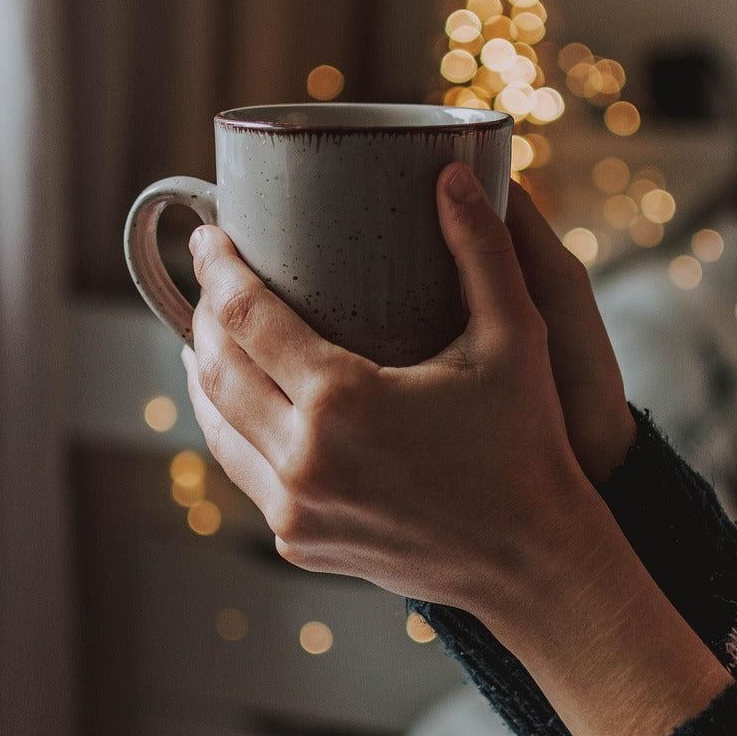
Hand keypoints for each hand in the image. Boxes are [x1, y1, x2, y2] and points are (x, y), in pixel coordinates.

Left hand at [183, 162, 729, 735]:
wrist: (532, 560)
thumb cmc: (527, 445)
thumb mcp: (515, 338)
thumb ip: (482, 250)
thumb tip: (454, 175)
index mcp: (344, 402)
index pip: (246, 317)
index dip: (218, 268)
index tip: (210, 236)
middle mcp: (304, 459)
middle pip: (216, 368)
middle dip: (204, 313)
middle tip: (213, 275)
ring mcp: (295, 508)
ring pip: (216, 424)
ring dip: (204, 371)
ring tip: (210, 331)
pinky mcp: (299, 540)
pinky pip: (241, 472)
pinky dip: (228, 426)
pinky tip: (238, 403)